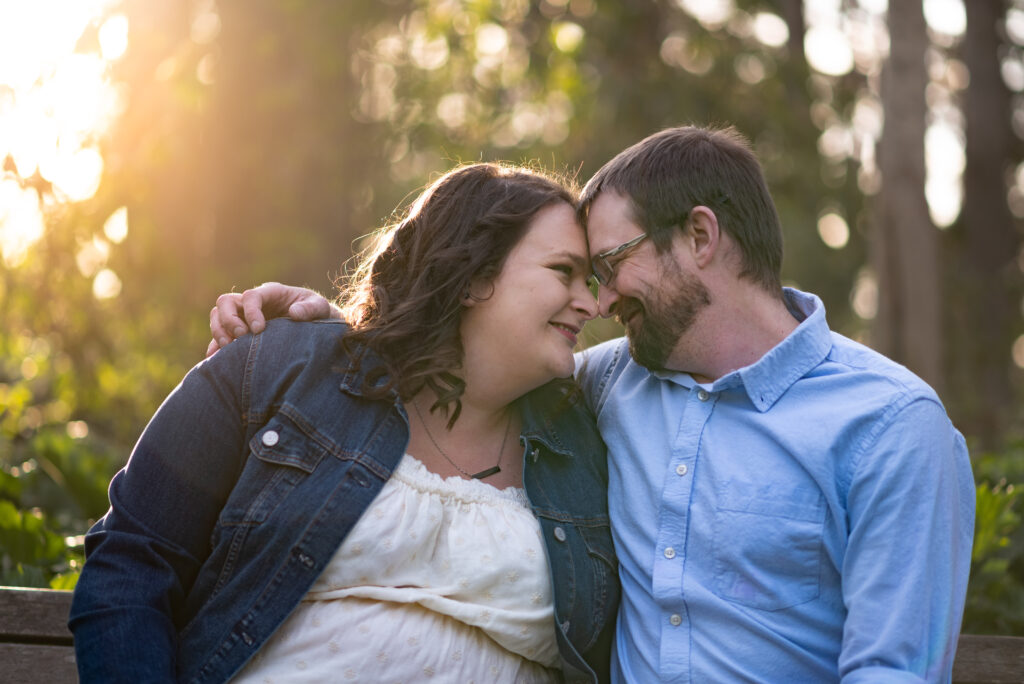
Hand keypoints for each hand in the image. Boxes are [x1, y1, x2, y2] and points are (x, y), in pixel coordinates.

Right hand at [206, 282, 334, 355]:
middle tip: (241, 338)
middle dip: (229, 320)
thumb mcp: (320, 307)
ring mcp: (243, 316)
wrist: (315, 325)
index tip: (259, 330)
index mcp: (271, 292)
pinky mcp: (239, 332)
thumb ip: (310, 308)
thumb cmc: (317, 313)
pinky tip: (216, 359)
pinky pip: (218, 336)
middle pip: (225, 302)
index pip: (251, 296)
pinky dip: (215, 347)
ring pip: (217, 316)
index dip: (250, 311)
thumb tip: (294, 314)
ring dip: (219, 332)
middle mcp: (252, 302)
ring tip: (230, 350)